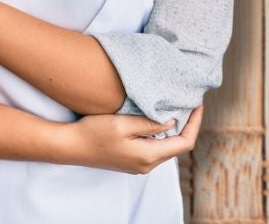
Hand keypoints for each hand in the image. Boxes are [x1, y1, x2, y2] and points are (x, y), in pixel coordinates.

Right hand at [61, 105, 203, 173]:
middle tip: (187, 103)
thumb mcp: (122, 123)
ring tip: (174, 109)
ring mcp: (139, 165)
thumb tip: (172, 122)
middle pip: (177, 146)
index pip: (184, 142)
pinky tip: (155, 121)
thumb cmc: (93, 133)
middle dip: (186, 125)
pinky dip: (160, 135)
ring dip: (173, 130)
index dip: (195, 123)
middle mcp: (147, 165)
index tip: (197, 104)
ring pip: (165, 147)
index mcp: (149, 156)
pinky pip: (153, 148)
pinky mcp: (131, 162)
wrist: (70, 147)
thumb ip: (149, 123)